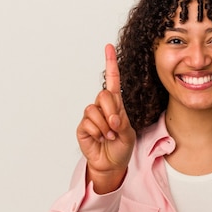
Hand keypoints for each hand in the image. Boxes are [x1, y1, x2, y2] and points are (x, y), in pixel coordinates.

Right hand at [76, 44, 135, 193]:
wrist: (112, 164)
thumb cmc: (121, 147)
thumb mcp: (128, 133)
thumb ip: (121, 122)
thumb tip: (110, 118)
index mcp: (115, 104)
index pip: (112, 80)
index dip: (110, 64)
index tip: (109, 47)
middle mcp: (102, 107)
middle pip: (104, 95)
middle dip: (112, 112)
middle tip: (116, 126)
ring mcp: (91, 116)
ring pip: (94, 110)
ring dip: (105, 126)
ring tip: (108, 136)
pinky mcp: (82, 127)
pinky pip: (88, 123)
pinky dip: (97, 133)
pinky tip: (100, 139)